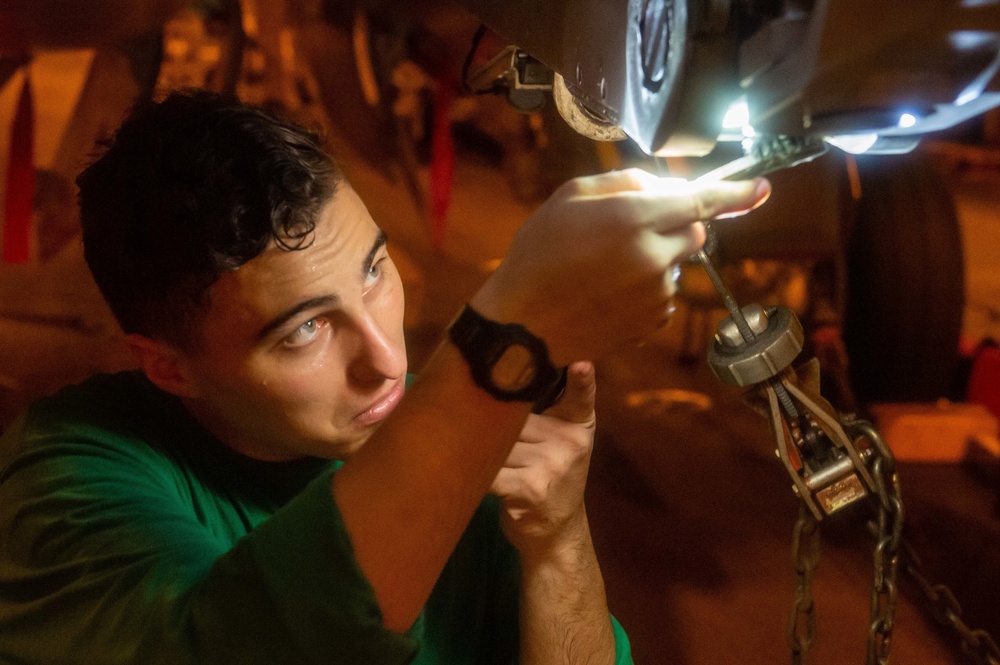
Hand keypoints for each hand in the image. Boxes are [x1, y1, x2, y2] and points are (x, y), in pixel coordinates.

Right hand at [471, 169, 769, 365]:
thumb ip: (623, 182)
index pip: (701, 200)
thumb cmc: (538, 254)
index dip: (736, 194)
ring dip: (654, 260)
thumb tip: (660, 185)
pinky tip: (607, 292)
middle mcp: (654, 255)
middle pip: (695, 233)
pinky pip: (664, 294)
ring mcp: (657, 292)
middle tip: (630, 231)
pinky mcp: (652, 320)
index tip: (762, 189)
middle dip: (675, 226)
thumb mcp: (570, 197)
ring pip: (676, 264)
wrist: (523, 324)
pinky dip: (646, 289)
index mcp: (635, 218)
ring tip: (603, 269)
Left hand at [490, 361, 597, 557]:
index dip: (582, 381)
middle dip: (496, 431)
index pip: (581, 399)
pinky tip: (478, 481)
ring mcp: (551, 465)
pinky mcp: (529, 487)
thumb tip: (495, 386)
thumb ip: (544, 418)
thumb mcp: (560, 446)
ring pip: (498, 442)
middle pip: (513, 418)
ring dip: (485, 455)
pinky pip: (490, 470)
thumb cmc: (551, 481)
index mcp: (577, 427)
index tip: (582, 364)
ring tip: (490, 468)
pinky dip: (478, 475)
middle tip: (489, 442)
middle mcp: (569, 444)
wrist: (557, 534)